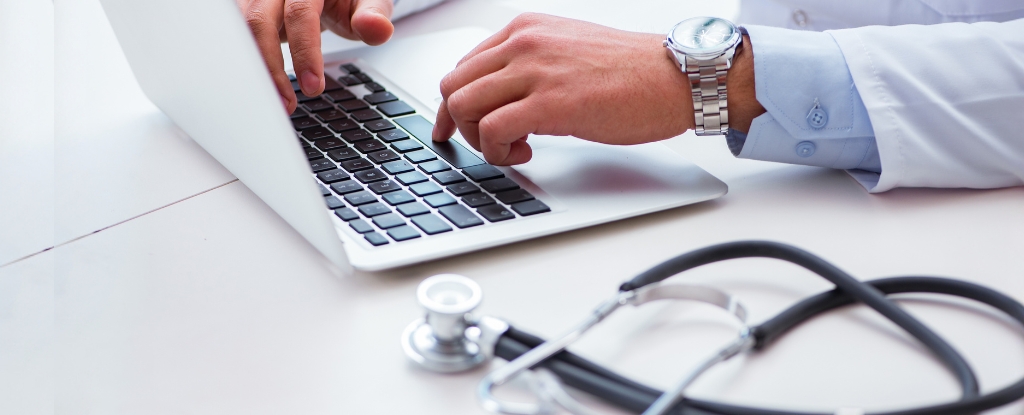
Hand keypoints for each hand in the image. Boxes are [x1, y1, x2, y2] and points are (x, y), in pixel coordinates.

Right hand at [237, 0, 394, 112]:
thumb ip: (373, 15)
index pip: (300, 13)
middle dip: (271, 66)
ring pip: (241, 30)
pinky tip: (257, 89)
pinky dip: (245, 65)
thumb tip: (378, 29)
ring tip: (271, 102)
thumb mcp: (366, 2)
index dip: (305, 52)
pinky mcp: (245, 11)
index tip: (313, 87)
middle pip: (259, 20)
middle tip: (287, 103)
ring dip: (254, 69)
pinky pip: (236, 38)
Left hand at [432, 13, 761, 165]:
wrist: (675, 76)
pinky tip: (525, 153)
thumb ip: (530, 66)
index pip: (463, 66)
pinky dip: (498, 152)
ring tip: (512, 149)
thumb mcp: (567, 51)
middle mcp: (523, 43)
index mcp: (525, 29)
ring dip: (478, 140)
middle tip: (487, 144)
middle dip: (460, 124)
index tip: (453, 128)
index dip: (453, 105)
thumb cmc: (631, 71)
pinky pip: (491, 130)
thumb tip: (500, 97)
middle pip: (453, 87)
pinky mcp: (549, 103)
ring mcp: (534, 71)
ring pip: (463, 107)